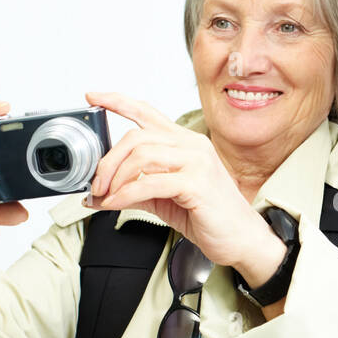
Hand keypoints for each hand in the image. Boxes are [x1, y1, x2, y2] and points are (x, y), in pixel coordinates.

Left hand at [83, 91, 284, 280]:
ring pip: (142, 156)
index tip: (94, 97)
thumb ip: (136, 189)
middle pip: (137, 137)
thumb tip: (101, 193)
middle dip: (108, 161)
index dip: (118, 101)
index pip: (148, 112)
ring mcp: (197, 162)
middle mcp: (193, 146)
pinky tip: (116, 204)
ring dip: (115, 178)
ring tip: (106, 197)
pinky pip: (150, 182)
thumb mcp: (164, 199)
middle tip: (96, 184)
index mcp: (186, 143)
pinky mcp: (197, 184)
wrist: (243, 240)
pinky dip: (126, 194)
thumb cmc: (210, 217)